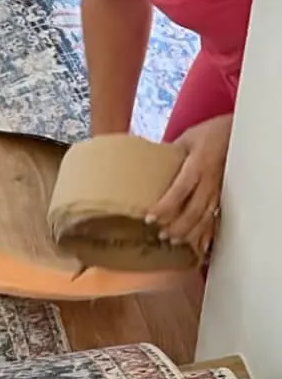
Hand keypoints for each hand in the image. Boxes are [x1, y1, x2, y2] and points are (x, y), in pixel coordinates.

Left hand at [147, 113, 233, 257]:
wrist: (236, 132)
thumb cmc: (208, 134)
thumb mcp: (186, 139)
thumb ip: (168, 154)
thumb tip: (142, 166)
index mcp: (198, 165)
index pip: (180, 190)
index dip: (165, 207)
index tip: (150, 219)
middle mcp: (210, 181)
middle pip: (194, 210)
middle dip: (177, 226)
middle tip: (161, 236)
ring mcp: (219, 190)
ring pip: (206, 217)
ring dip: (191, 232)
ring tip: (175, 241)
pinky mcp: (224, 196)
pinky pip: (217, 218)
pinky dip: (209, 233)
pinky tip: (200, 245)